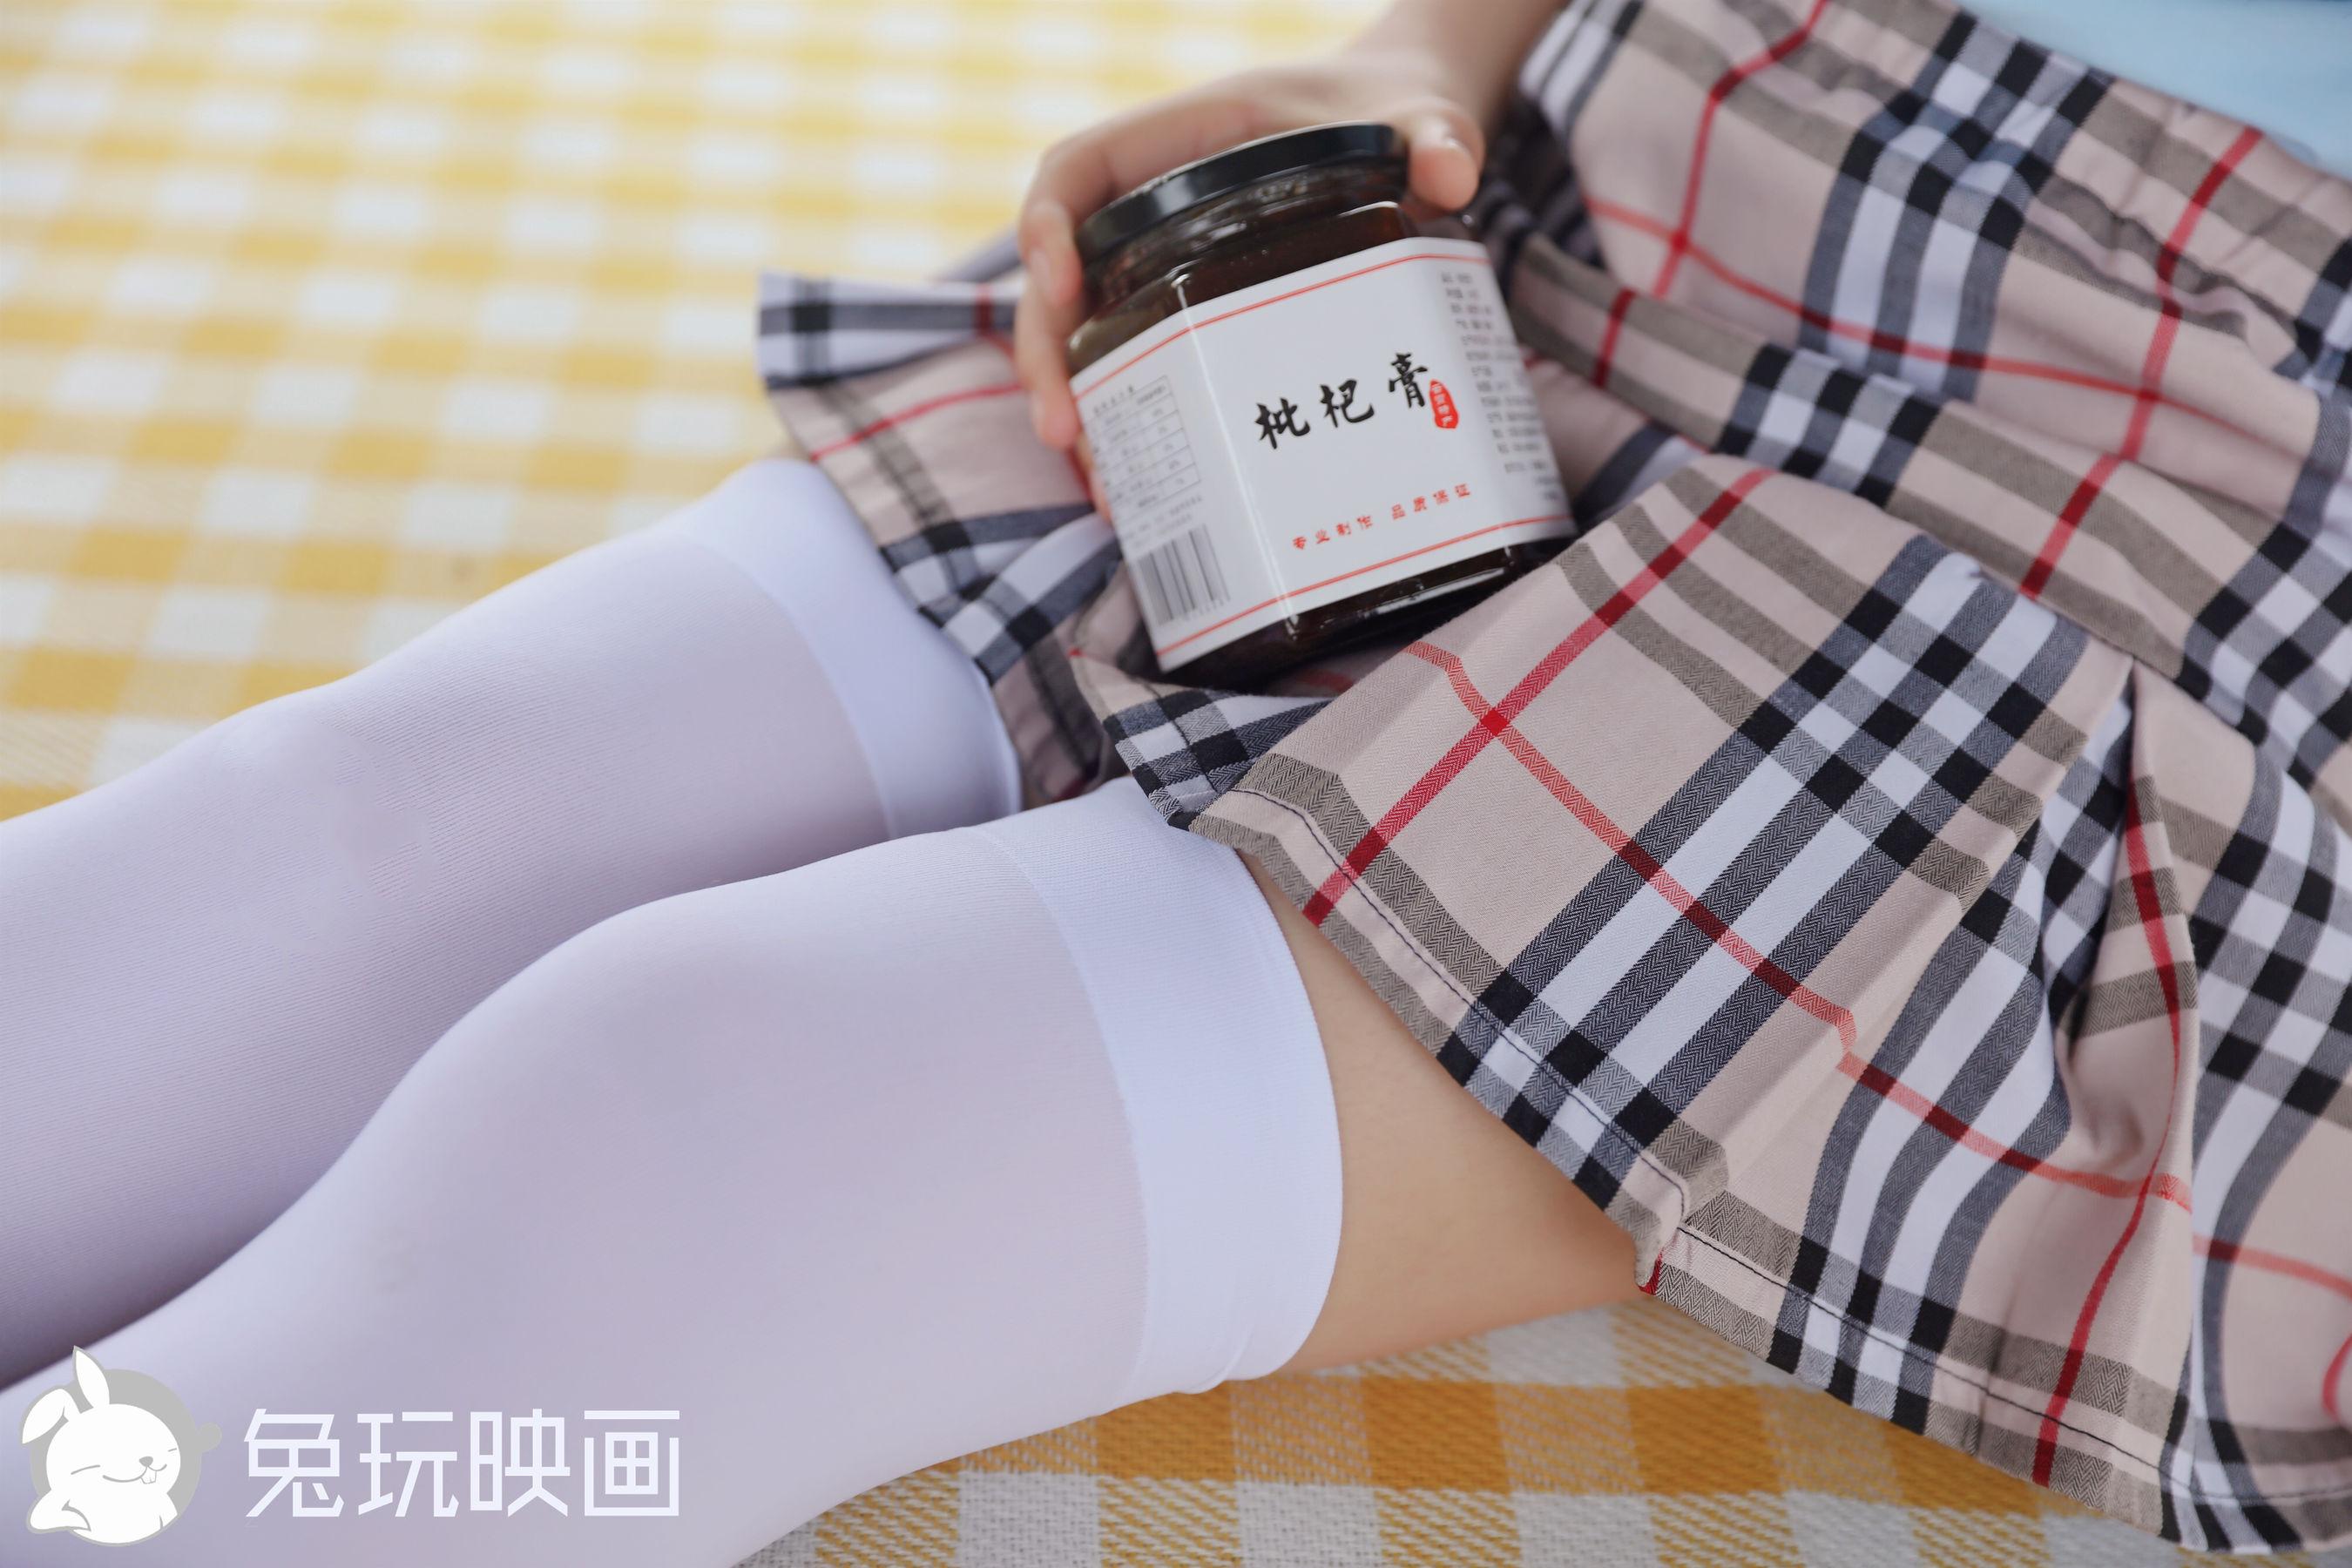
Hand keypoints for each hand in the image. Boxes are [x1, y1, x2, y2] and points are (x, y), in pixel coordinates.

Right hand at [1011, 40, 1491, 454]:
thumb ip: (1438, 134)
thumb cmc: (1393, 115)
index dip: (1048, 224)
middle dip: (1049, 352)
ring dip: (1079, 405)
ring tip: (1102, 483)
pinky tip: (1144, 483)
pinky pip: (1133, 362)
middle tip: (1063, 430)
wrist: (1404, 135)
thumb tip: (1451, 173)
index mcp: (1180, 142)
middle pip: (1062, 275)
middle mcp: (1152, 207)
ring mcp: (1163, 264)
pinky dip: (1129, 420)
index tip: (1060, 282)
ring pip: (1085, 332)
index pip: (1077, 169)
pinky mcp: (1189, 310)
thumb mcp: (1421, 116)